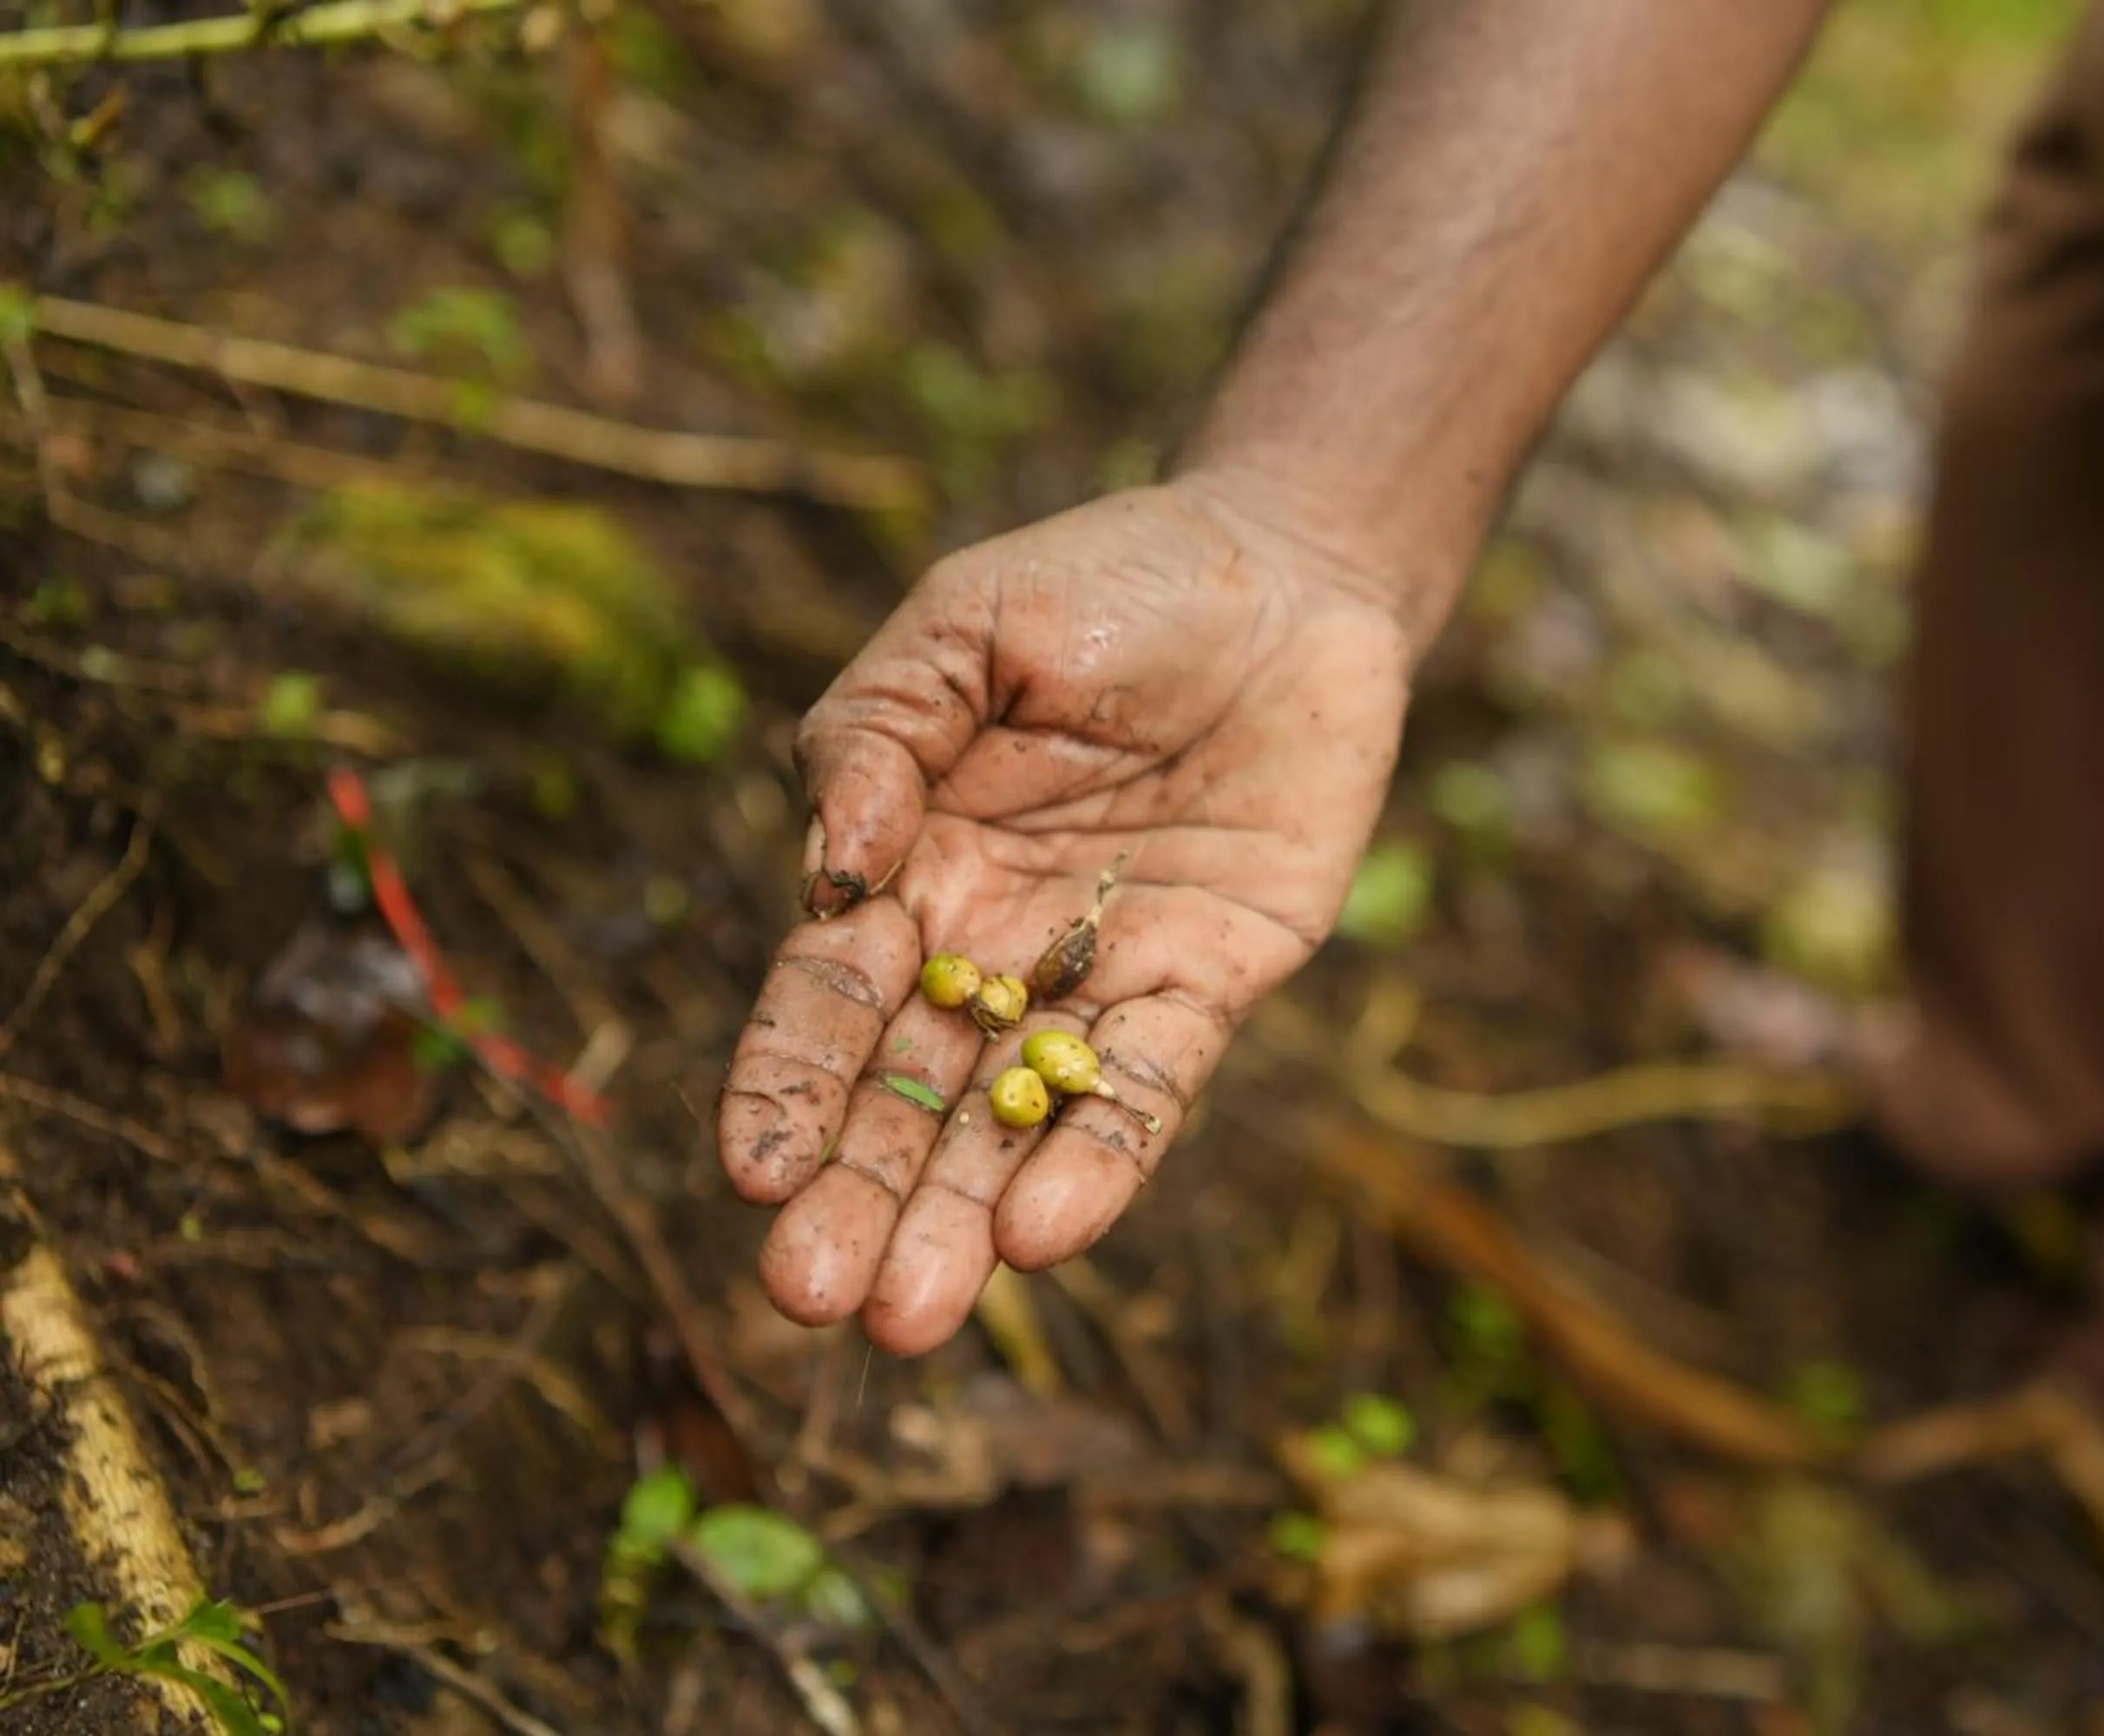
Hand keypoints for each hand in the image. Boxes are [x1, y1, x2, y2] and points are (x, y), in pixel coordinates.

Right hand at [718, 477, 1415, 1350]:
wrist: (1287, 577)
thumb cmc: (1109, 585)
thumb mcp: (969, 624)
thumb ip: (878, 733)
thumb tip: (831, 871)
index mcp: (911, 867)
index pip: (827, 1000)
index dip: (783, 1086)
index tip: (747, 1174)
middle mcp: (992, 945)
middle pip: (909, 1095)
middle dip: (857, 1195)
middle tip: (811, 1296)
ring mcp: (1102, 976)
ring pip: (1017, 1124)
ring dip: (963, 1221)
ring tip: (912, 1318)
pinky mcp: (1211, 983)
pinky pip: (1149, 1086)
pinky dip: (1103, 1156)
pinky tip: (1050, 1233)